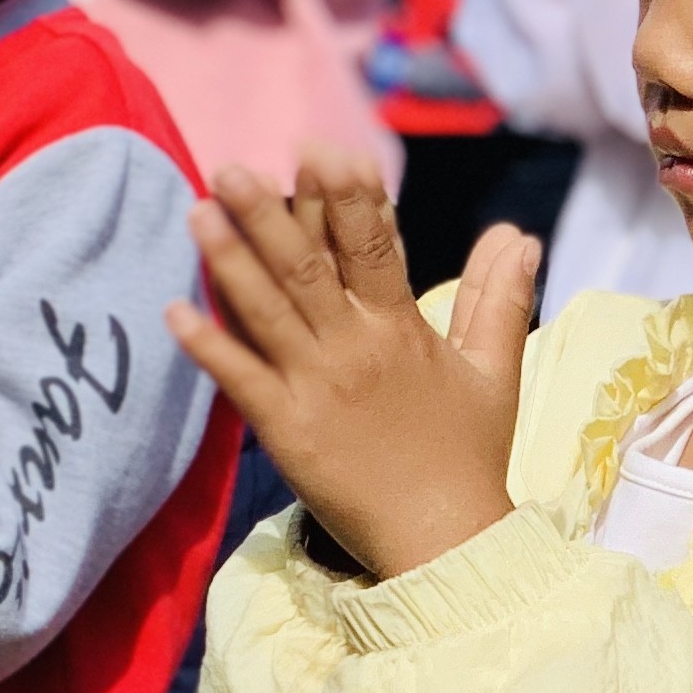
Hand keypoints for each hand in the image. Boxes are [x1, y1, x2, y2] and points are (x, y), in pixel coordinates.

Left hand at [166, 148, 539, 579]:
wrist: (446, 542)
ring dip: (230, 262)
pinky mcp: (286, 430)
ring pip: (269, 312)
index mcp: (402, 328)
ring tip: (198, 211)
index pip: (373, 247)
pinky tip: (174, 310)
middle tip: (233, 167)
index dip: (348, 197)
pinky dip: (208, 346)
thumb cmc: (467, 455)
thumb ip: (499, 298)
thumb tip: (518, 233)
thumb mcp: (494, 371)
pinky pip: (240, 381)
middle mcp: (356, 348)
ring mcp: (317, 387)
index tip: (324, 150)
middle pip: (309, 268)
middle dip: (271, 214)